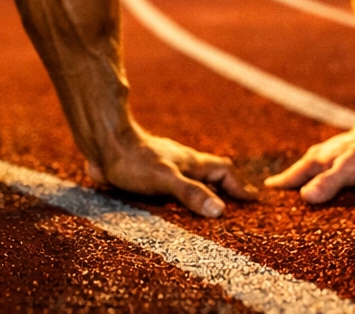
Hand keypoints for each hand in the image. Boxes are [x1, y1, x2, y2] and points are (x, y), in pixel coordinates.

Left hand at [87, 130, 257, 217]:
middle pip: (210, 174)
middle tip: (235, 206)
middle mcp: (181, 163)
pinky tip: (171, 208)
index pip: (224, 171)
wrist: (102, 144)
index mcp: (191, 162)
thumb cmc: (134, 160)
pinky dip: (179, 196)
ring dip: (202, 191)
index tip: (252, 199)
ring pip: (190, 178)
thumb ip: (192, 193)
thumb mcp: (166, 179)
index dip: (239, 185)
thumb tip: (220, 210)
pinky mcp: (146, 173)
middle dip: (225, 188)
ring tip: (208, 210)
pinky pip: (171, 185)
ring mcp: (164, 166)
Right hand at [265, 123, 354, 203]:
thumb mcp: (349, 171)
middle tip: (276, 190)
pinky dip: (322, 175)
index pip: (293, 176)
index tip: (265, 189)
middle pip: (300, 171)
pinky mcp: (349, 156)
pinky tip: (330, 178)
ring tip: (299, 186)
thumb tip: (304, 197)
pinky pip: (329, 169)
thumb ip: (328, 184)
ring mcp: (335, 155)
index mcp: (318, 161)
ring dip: (304, 177)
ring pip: (314, 168)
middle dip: (288, 181)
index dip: (281, 184)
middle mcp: (322, 157)